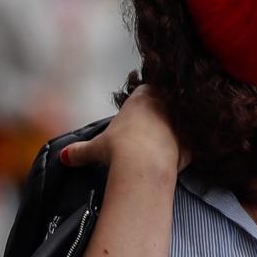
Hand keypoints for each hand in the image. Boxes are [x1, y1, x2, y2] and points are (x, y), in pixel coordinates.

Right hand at [59, 85, 189, 174]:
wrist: (144, 165)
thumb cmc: (118, 150)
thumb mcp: (96, 148)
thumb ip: (80, 150)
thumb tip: (63, 157)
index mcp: (143, 96)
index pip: (147, 90)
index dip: (143, 104)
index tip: (138, 118)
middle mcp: (165, 103)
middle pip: (168, 103)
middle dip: (162, 116)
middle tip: (152, 133)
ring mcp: (181, 120)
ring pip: (182, 122)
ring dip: (176, 132)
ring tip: (165, 148)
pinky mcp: (192, 140)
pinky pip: (191, 144)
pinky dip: (185, 152)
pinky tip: (176, 162)